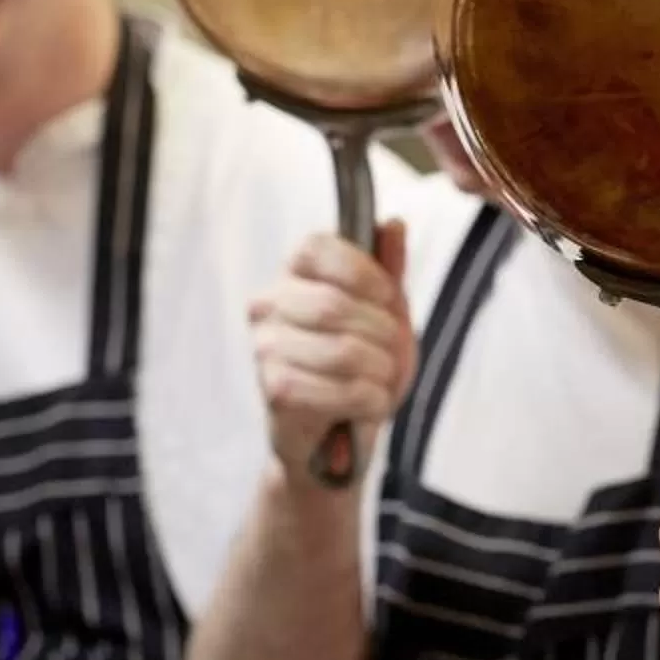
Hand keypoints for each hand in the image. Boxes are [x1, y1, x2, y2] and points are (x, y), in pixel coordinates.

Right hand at [248, 224, 411, 482]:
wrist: (339, 436)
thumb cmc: (360, 366)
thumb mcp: (384, 312)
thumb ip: (388, 270)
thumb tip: (394, 223)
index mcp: (293, 273)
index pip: (318, 247)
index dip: (364, 272)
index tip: (388, 299)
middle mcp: (268, 304)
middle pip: (334, 305)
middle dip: (382, 333)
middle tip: (391, 353)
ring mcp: (265, 348)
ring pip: (342, 351)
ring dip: (381, 371)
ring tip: (381, 381)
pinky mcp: (273, 390)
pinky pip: (338, 389)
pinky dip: (369, 400)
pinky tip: (368, 403)